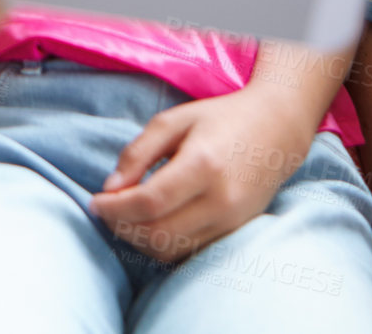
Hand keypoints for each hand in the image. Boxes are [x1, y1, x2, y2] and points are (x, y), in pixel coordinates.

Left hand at [89, 86, 315, 262]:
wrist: (277, 129)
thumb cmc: (220, 119)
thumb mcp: (172, 121)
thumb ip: (137, 153)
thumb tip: (110, 189)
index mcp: (203, 165)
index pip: (149, 203)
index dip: (115, 208)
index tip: (95, 201)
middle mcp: (221, 200)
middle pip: (158, 234)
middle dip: (121, 227)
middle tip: (106, 210)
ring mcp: (231, 221)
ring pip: (172, 250)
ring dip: (138, 240)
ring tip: (123, 216)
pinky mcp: (235, 232)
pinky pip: (189, 251)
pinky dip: (161, 245)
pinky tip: (148, 224)